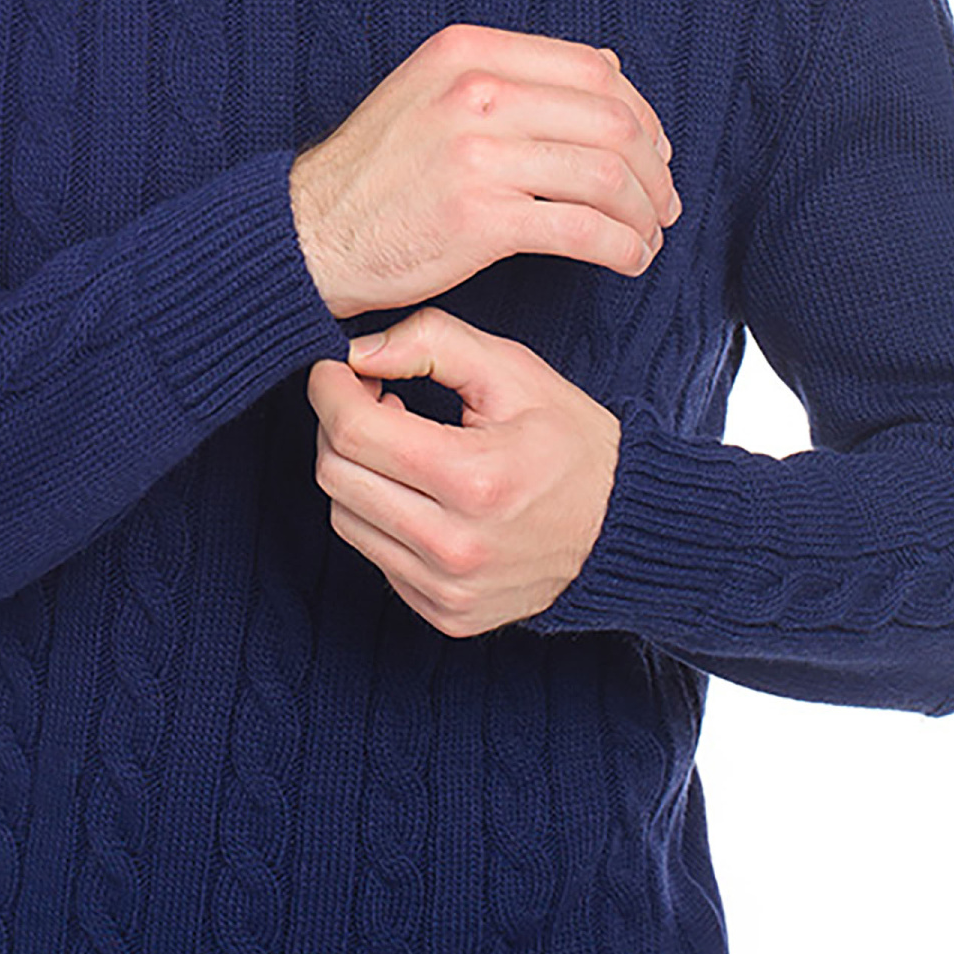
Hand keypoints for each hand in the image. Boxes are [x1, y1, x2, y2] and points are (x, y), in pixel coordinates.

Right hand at [290, 24, 679, 319]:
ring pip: (606, 175)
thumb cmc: (376, 170)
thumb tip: (608, 67)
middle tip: (663, 202)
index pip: (594, 68)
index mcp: (469, 52)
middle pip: (611, 121)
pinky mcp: (479, 218)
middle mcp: (476, 91)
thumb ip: (512, 74)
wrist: (310, 231)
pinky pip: (582, 230)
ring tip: (647, 237)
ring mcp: (478, 154)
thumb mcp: (432, 90)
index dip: (642, 112)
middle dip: (654, 168)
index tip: (653, 150)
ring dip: (644, 212)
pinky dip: (621, 247)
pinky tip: (627, 260)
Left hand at [308, 309, 620, 637]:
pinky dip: (381, 516)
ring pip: (346, 518)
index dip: (331, 389)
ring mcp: (448, 589)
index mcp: (474, 478)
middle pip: (337, 475)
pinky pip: (375, 555)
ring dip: (356, 472)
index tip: (337, 369)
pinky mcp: (444, 612)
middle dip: (338, 424)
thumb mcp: (513, 371)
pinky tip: (418, 491)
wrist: (622, 529)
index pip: (354, 431)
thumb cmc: (570, 443)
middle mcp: (455, 546)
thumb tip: (358, 352)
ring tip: (400, 445)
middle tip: (373, 398)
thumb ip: (433, 342)